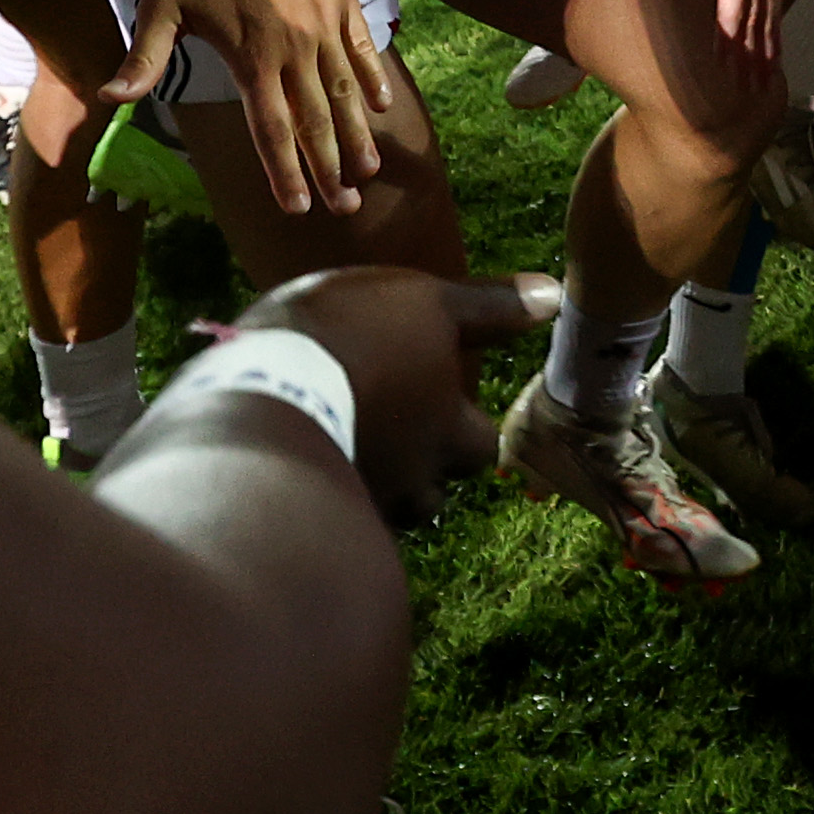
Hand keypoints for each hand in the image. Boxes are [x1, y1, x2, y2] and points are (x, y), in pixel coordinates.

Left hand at [111, 0, 408, 215]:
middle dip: (331, 170)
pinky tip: (380, 108)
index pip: (273, 131)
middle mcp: (294, 47)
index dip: (287, 173)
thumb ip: (143, 60)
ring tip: (368, 169)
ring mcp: (323, 21)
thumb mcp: (159, 9)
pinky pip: (362, 48)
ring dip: (357, 135)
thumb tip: (109, 100)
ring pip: (345, 91)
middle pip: (316, 122)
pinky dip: (373, 79)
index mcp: (251, 58)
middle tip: (346, 207)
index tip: (299, 208)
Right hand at [227, 268, 561, 521]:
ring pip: (378, 506)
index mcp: (448, 431)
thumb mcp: (426, 303)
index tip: (451, 413)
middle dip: (419, 472)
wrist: (259, 398)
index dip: (467, 428)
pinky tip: (291, 459)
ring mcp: (357, 504)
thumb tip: (554, 296)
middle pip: (430, 493)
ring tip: (341, 444)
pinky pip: (323, 506)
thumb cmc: (354, 339)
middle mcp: (411, 482)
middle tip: (392, 433)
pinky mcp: (304, 517)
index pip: (483, 447)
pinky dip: (317, 487)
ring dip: (369, 481)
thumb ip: (490, 307)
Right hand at [703, 0, 798, 77]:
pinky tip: (723, 56)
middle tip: (761, 89)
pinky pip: (730, 13)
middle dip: (762, 61)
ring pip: (749, 28)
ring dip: (746, 58)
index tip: (773, 62)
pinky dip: (727, 37)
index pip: (772, 14)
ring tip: (744, 84)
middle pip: (764, 29)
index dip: (772, 40)